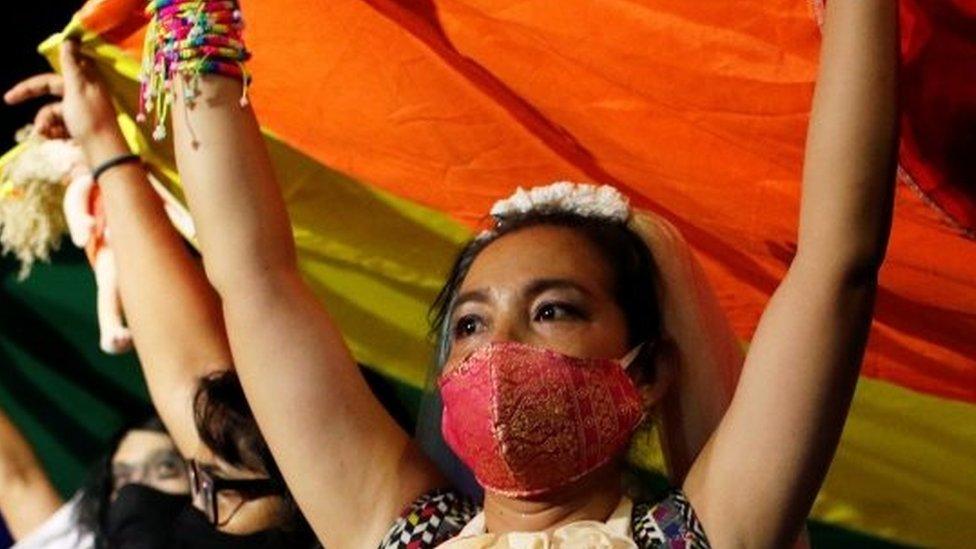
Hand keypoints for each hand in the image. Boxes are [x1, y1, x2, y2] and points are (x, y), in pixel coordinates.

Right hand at [4, 41, 122, 152]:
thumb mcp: (77, 89)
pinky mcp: (81, 128)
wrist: (104, 153)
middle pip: (50, 95)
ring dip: (45, 123)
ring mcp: (82, 113)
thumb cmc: (89, 119)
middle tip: (8, 102)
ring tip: (45, 134)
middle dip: (35, 105)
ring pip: (53, 113)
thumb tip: (70, 38)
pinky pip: (61, 127)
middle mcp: (82, 95)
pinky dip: (55, 132)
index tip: (10, 96)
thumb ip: (71, 65)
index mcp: (83, 84)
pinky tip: (55, 139)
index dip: (32, 85)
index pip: (51, 79)